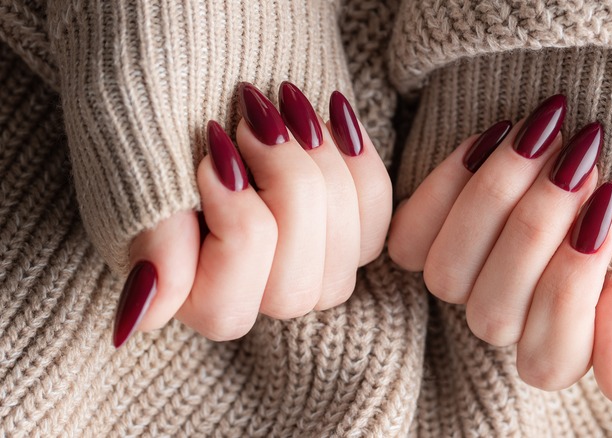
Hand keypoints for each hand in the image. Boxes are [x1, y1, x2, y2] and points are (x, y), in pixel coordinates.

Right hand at [114, 82, 390, 344]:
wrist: (200, 42)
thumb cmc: (157, 96)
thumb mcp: (140, 155)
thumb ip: (148, 235)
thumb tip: (137, 321)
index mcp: (179, 286)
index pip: (224, 307)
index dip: (234, 225)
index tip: (214, 149)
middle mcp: (244, 287)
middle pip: (294, 291)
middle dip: (287, 190)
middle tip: (255, 120)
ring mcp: (298, 261)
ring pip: (343, 260)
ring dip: (322, 172)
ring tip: (288, 107)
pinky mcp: (339, 227)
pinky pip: (375, 221)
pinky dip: (358, 163)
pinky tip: (331, 114)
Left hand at [388, 95, 611, 433]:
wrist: (594, 102)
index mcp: (564, 334)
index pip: (549, 359)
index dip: (571, 290)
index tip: (606, 212)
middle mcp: (505, 314)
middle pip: (493, 315)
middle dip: (536, 230)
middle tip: (580, 160)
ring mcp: (461, 277)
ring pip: (447, 277)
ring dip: (494, 201)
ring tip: (542, 135)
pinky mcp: (422, 235)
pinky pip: (410, 236)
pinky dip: (449, 183)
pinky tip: (492, 135)